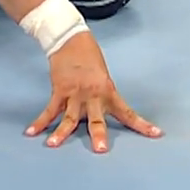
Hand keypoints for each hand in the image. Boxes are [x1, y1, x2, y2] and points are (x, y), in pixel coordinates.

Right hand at [27, 33, 161, 153]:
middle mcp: (93, 95)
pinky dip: (40, 122)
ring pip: (68, 117)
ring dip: (61, 132)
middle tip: (100, 150)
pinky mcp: (59, 90)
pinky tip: (33, 132)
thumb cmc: (90, 57)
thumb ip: (101, 97)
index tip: (156, 134)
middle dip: (98, 134)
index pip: (128, 112)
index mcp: (108, 91)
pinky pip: (50, 110)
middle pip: (96, 119)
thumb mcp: (103, 77)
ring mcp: (75, 94)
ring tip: (53, 144)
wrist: (71, 39)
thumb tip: (95, 115)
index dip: (142, 125)